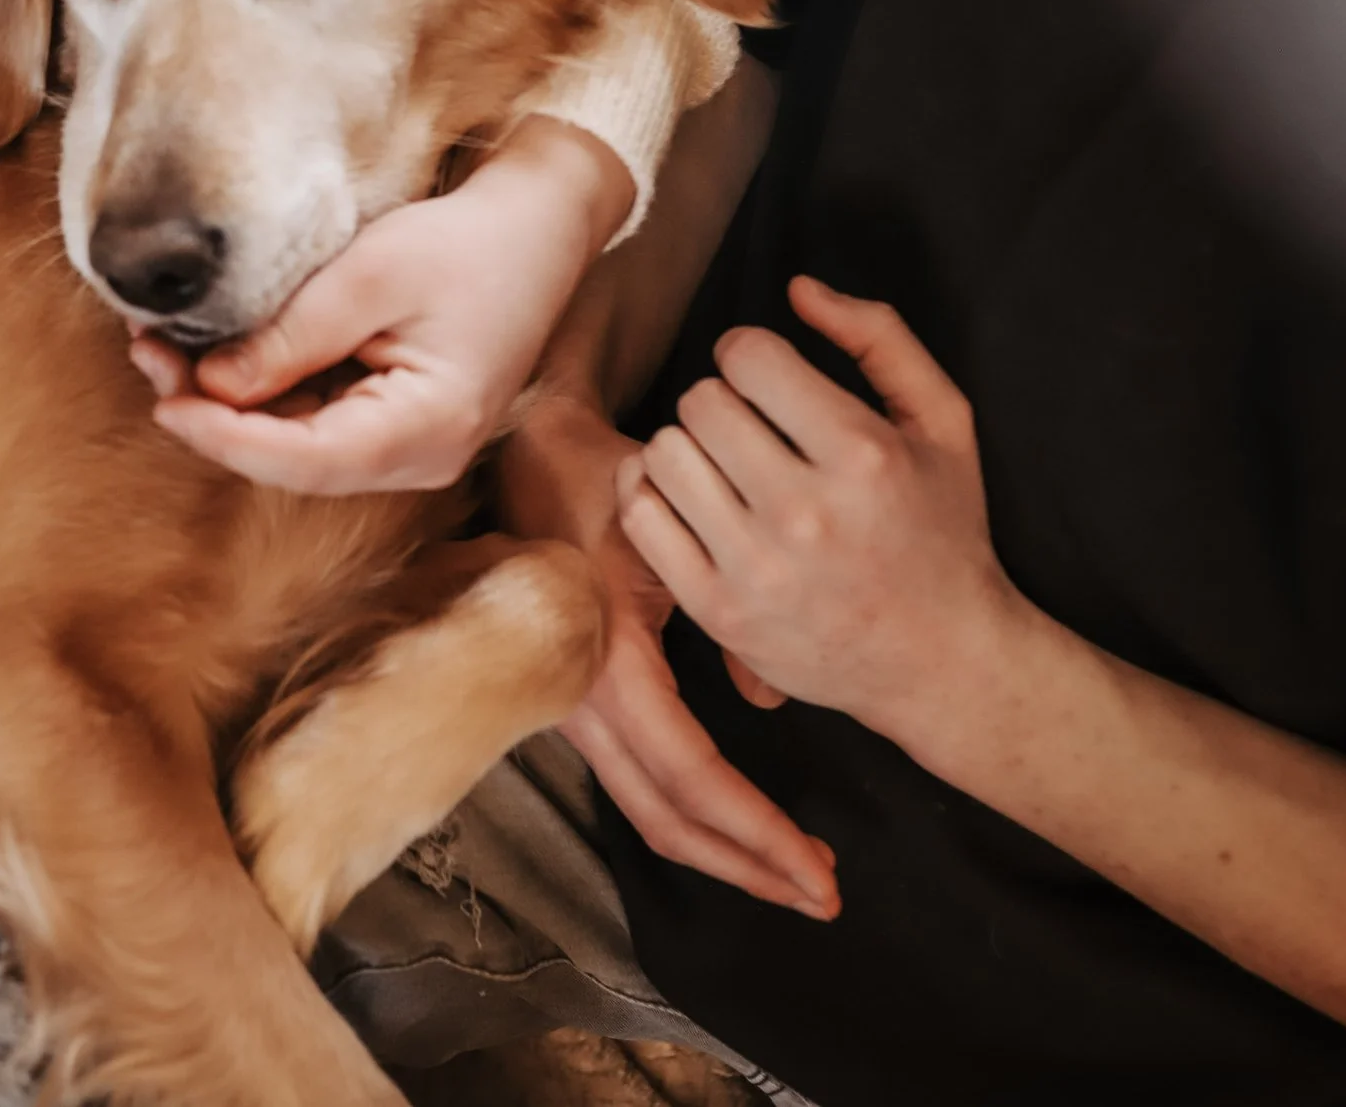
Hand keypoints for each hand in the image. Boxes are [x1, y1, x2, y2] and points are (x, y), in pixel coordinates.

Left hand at [137, 118, 631, 494]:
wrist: (539, 226)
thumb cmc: (469, 242)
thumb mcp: (371, 274)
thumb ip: (291, 336)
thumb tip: (211, 385)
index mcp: (429, 428)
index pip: (305, 459)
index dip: (225, 436)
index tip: (164, 398)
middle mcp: (423, 457)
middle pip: (295, 461)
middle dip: (216, 415)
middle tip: (148, 354)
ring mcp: (413, 447)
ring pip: (299, 446)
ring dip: (232, 404)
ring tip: (166, 347)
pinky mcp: (398, 423)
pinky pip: (318, 423)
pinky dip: (265, 393)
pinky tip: (219, 353)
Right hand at [501, 394, 840, 917]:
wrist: (525, 451)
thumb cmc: (600, 478)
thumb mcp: (674, 531)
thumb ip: (728, 614)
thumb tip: (766, 698)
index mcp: (605, 660)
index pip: (689, 775)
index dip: (756, 831)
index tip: (817, 871)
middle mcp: (581, 700)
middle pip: (668, 820)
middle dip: (748, 866)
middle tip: (821, 896)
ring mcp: (572, 708)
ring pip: (650, 813)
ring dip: (724, 849)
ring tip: (793, 871)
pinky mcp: (576, 704)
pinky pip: (640, 782)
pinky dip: (696, 813)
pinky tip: (742, 820)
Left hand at [618, 276, 1035, 738]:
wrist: (941, 661)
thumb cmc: (943, 532)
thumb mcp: (944, 422)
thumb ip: (878, 337)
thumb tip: (798, 287)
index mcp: (862, 454)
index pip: (747, 356)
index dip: (750, 355)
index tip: (767, 381)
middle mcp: (805, 511)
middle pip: (701, 401)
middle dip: (721, 401)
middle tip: (749, 428)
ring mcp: (756, 568)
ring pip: (664, 455)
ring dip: (687, 449)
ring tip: (722, 466)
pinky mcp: (718, 612)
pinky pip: (641, 518)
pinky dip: (653, 495)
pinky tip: (691, 500)